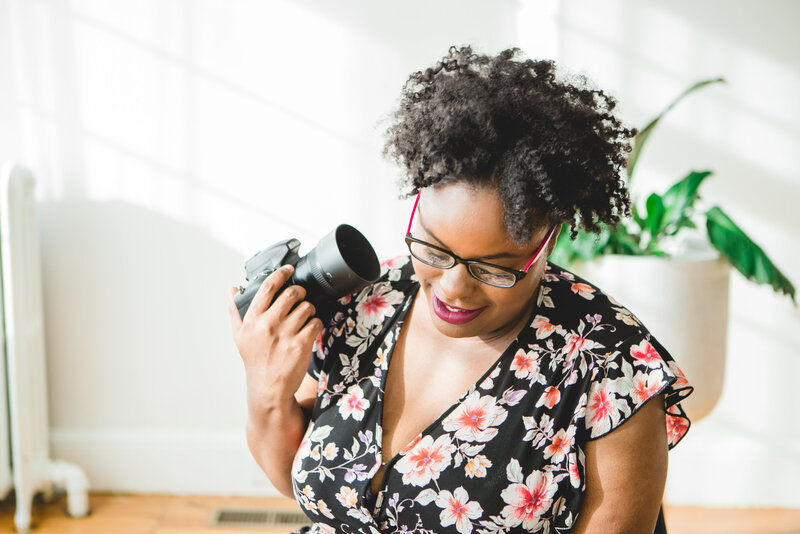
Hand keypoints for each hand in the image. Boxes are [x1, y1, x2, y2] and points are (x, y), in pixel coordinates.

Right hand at [228, 264, 323, 414]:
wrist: (268, 389)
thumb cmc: (254, 361)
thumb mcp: (239, 336)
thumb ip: (235, 311)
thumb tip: (232, 290)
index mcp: (252, 320)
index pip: (268, 287)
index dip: (281, 274)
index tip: (289, 269)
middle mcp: (268, 325)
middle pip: (292, 294)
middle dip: (300, 293)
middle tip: (300, 298)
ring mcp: (285, 334)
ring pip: (306, 307)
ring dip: (309, 309)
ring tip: (305, 316)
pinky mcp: (300, 344)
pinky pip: (315, 323)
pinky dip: (315, 323)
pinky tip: (309, 329)